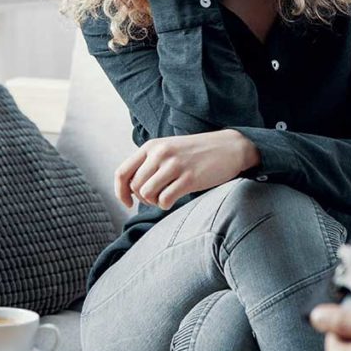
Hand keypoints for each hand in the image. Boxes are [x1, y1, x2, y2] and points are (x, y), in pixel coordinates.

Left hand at [114, 129, 260, 209]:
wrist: (230, 147)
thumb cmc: (198, 152)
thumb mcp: (170, 149)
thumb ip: (150, 162)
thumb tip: (131, 189)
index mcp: (152, 146)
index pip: (122, 172)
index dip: (120, 192)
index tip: (127, 202)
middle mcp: (161, 154)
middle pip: (135, 187)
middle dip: (142, 198)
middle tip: (156, 197)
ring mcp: (175, 165)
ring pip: (147, 194)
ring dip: (154, 202)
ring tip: (166, 197)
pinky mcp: (189, 178)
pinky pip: (165, 200)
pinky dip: (166, 205)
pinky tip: (175, 198)